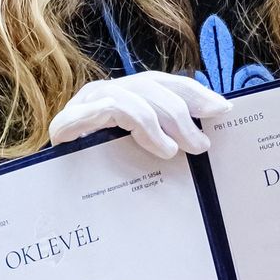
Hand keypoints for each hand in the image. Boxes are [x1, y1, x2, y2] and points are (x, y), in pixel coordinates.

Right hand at [48, 71, 230, 159]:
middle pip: (150, 87)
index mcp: (124, 95)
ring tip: (175, 151)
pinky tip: (157, 147)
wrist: (55, 197)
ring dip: (159, 122)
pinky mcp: (67, 123)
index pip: (162, 83)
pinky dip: (137, 125)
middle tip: (201, 144)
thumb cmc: (103, 177)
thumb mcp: (140, 154)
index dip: (194, 92)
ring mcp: (84, 105)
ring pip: (131, 97)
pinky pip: (104, 111)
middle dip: (181, 113)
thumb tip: (205, 139)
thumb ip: (165, 139)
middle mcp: (104, 93)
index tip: (223, 109)